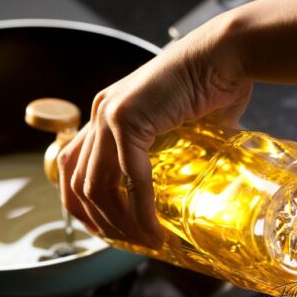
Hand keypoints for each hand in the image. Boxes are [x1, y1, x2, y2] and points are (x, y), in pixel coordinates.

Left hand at [58, 11, 251, 247]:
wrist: (225, 54)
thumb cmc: (211, 83)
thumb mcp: (178, 123)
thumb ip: (171, 150)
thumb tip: (190, 181)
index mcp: (107, 112)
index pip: (71, 163)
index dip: (80, 202)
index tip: (102, 227)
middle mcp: (100, 111)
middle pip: (76, 179)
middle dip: (96, 219)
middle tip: (123, 242)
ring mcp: (109, 114)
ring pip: (96, 184)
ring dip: (118, 221)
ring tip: (144, 240)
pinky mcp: (127, 118)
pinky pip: (129, 177)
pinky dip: (140, 209)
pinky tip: (154, 228)